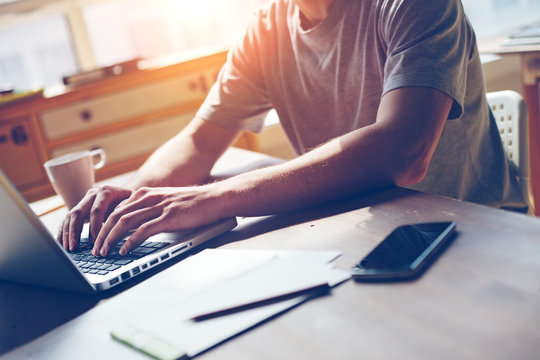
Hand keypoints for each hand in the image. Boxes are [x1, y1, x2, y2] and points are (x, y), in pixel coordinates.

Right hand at [57, 185, 131, 251]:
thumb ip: (126, 211)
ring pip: (71, 216)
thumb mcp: (133, 203)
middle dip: (75, 231)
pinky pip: (68, 219)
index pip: (96, 210)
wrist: (127, 193)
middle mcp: (93, 194)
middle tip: (74, 247)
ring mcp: (85, 200)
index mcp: (106, 191)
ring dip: (67, 233)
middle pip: (78, 212)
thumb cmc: (133, 201)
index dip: (95, 227)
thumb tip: (117, 224)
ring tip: (68, 248)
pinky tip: (61, 242)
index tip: (95, 242)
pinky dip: (64, 230)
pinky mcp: (81, 207)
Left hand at [91, 185, 222, 256]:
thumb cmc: (193, 203)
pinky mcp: (168, 217)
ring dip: (111, 239)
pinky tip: (124, 251)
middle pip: (115, 216)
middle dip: (101, 234)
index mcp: (146, 194)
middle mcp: (148, 198)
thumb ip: (149, 209)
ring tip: (104, 252)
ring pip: (124, 223)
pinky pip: (142, 230)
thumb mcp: (166, 201)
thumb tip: (134, 225)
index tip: (97, 239)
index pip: (116, 209)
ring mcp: (158, 207)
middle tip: (95, 249)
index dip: (103, 225)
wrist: (215, 198)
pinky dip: (130, 242)